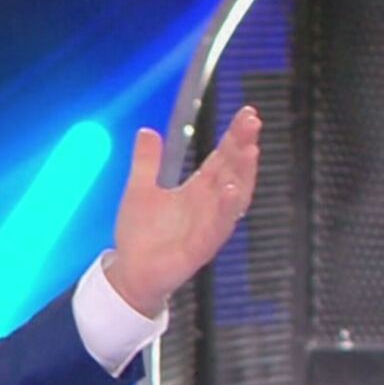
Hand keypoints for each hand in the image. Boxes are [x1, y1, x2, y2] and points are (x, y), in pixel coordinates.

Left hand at [107, 106, 261, 316]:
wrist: (130, 272)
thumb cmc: (141, 234)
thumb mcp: (140, 190)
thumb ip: (146, 162)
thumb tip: (147, 131)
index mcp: (198, 189)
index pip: (222, 157)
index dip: (235, 136)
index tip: (247, 113)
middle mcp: (210, 204)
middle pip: (233, 170)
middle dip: (244, 146)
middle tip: (252, 121)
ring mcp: (209, 225)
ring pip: (235, 197)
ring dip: (244, 174)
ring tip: (250, 150)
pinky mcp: (202, 246)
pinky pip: (219, 226)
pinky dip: (227, 209)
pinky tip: (233, 190)